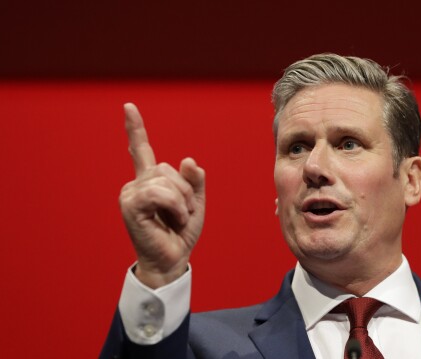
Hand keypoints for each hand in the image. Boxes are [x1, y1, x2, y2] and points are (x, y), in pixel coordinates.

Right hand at [119, 103, 205, 287]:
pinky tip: (173, 219)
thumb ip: (194, 180)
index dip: (135, 128)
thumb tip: (187, 159)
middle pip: (167, 168)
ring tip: (178, 218)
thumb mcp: (196, 202)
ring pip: (165, 180)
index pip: (142, 149)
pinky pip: (159, 193)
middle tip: (183, 214)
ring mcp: (130, 194)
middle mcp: (137, 184)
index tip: (129, 107)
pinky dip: (174, 206)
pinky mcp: (130, 205)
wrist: (173, 259)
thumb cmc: (181, 232)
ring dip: (181, 202)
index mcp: (151, 181)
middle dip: (185, 191)